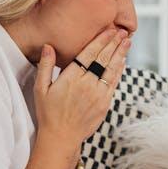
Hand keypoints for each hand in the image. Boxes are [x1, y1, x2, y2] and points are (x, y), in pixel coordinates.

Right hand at [34, 28, 131, 149]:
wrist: (61, 138)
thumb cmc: (48, 113)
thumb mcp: (40, 88)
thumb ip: (45, 66)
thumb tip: (48, 46)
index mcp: (71, 78)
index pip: (89, 53)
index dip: (101, 40)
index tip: (109, 30)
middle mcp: (87, 84)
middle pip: (104, 59)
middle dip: (114, 43)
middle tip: (122, 31)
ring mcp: (98, 94)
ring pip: (112, 70)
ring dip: (120, 54)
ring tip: (127, 42)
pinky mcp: (105, 104)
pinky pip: (114, 83)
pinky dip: (119, 71)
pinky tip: (122, 62)